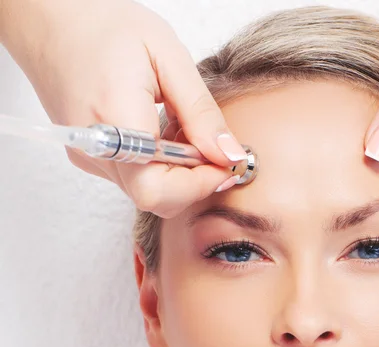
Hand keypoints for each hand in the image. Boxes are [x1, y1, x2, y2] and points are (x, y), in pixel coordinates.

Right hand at [0, 0, 243, 217]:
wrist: (49, 17)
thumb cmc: (104, 25)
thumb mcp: (167, 57)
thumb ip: (200, 112)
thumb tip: (229, 154)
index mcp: (114, 121)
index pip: (158, 188)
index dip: (199, 185)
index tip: (227, 164)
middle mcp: (96, 150)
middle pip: (156, 198)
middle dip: (196, 181)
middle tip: (215, 149)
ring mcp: (91, 158)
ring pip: (150, 191)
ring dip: (181, 173)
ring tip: (185, 128)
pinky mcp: (91, 158)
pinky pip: (137, 178)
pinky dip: (163, 166)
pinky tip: (165, 132)